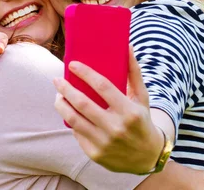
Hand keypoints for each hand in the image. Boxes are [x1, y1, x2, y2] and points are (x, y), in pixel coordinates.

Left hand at [53, 47, 166, 172]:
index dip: (85, 73)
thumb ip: (133, 72)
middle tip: (57, 79)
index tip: (72, 64)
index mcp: (129, 111)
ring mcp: (105, 143)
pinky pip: (77, 133)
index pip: (103, 86)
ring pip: (74, 120)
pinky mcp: (95, 154)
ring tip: (58, 96)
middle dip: (66, 89)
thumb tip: (127, 46)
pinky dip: (71, 121)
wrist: (147, 157)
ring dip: (62, 105)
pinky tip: (69, 113)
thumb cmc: (142, 120)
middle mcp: (116, 128)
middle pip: (83, 103)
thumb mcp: (142, 97)